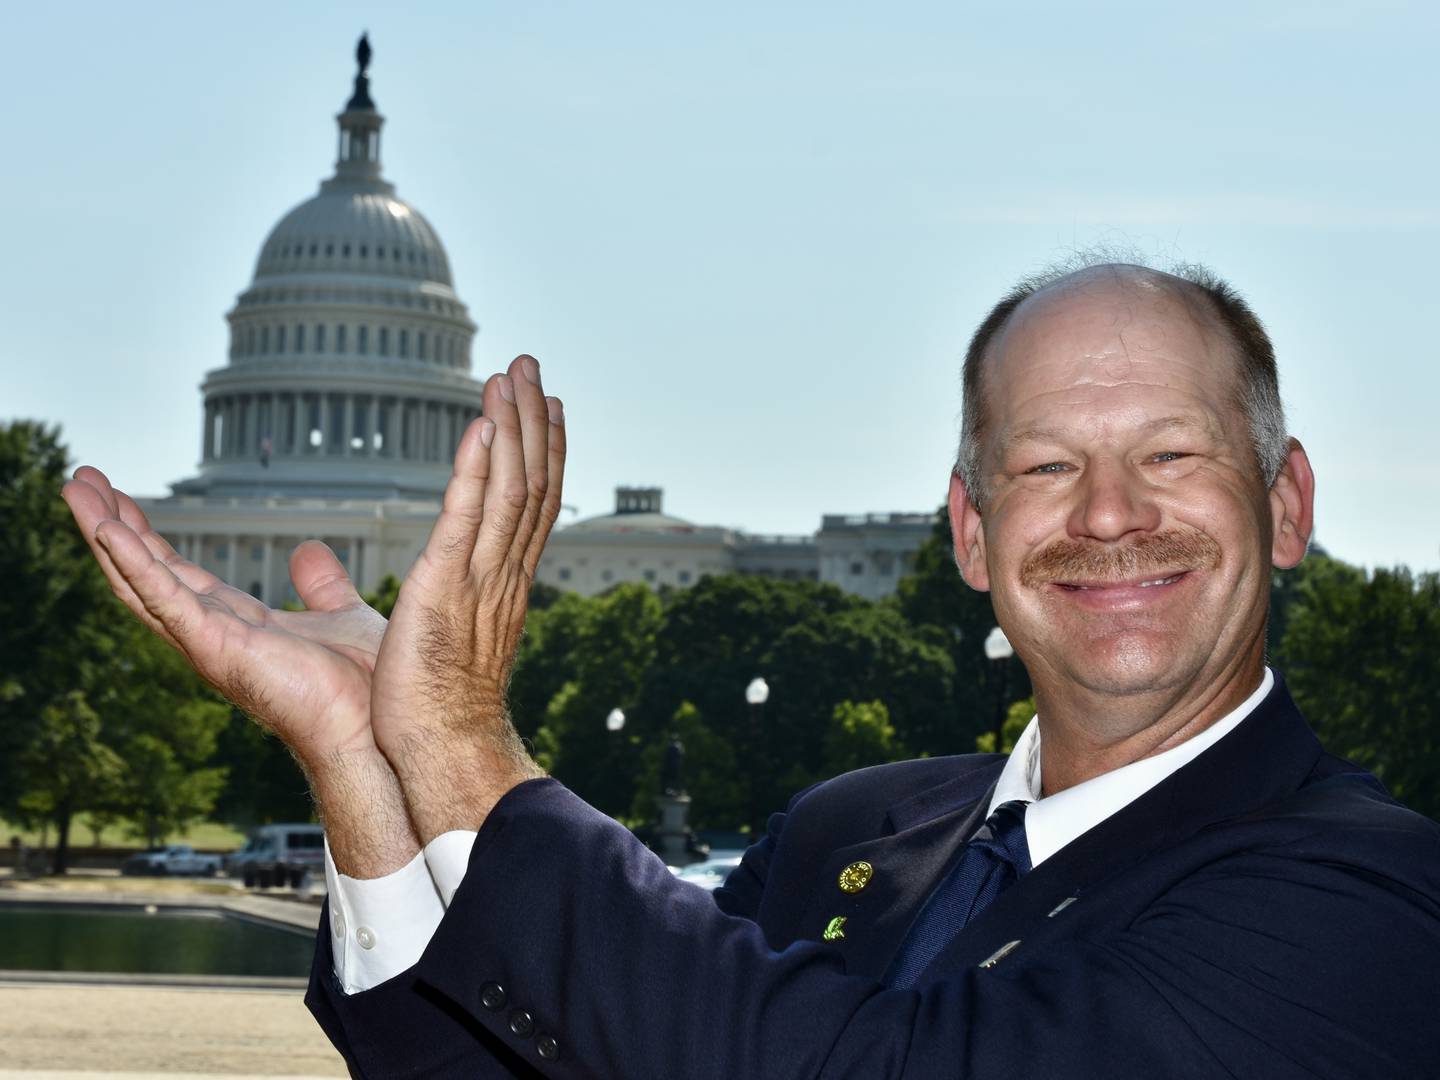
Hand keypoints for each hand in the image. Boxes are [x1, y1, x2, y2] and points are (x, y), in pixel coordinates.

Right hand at [62, 467, 417, 874]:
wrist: (378, 726)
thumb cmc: (363, 687)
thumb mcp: (339, 616)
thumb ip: (321, 586)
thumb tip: (308, 552)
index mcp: (238, 625)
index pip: (179, 574)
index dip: (149, 538)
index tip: (121, 499)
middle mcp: (214, 634)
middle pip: (147, 572)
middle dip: (112, 526)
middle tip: (81, 481)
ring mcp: (209, 643)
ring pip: (141, 582)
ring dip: (107, 535)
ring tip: (76, 490)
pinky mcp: (216, 648)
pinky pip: (165, 600)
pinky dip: (134, 565)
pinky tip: (108, 531)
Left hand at [371, 355, 565, 840]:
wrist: (442, 748)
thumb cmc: (428, 701)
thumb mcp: (414, 628)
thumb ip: (397, 587)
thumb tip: (339, 562)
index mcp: (500, 581)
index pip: (527, 503)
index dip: (536, 451)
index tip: (541, 407)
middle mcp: (503, 572)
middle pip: (530, 482)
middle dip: (533, 420)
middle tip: (532, 365)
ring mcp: (482, 578)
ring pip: (511, 488)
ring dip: (516, 426)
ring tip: (515, 374)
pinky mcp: (449, 587)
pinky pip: (472, 517)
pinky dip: (481, 468)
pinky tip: (485, 425)